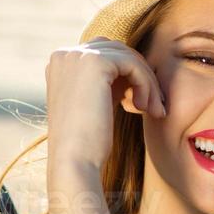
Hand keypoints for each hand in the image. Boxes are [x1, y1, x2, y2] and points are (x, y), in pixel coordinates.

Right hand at [44, 37, 165, 173]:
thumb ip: (107, 82)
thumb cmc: (86, 142)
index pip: (104, 55)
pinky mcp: (94, 62)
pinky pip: (133, 65)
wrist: (74, 161)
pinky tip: (146, 108)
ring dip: (146, 82)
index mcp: (60, 63)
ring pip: (127, 57)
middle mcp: (65, 55)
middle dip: (139, 76)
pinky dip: (145, 84)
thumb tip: (133, 70)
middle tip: (152, 105)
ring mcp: (77, 56)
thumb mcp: (94, 103)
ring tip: (153, 110)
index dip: (126, 76)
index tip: (138, 102)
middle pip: (117, 51)